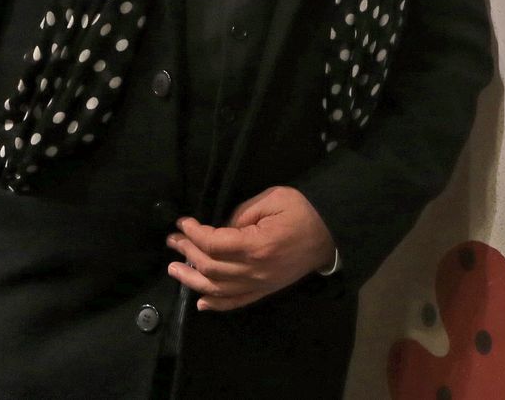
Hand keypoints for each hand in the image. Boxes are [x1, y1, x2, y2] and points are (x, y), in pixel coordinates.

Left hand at [167, 186, 336, 311]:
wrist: (330, 232)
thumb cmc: (302, 210)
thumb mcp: (272, 199)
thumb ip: (241, 214)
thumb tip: (219, 230)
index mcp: (257, 245)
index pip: (214, 244)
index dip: (194, 233)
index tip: (182, 222)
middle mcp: (256, 271)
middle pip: (211, 267)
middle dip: (188, 252)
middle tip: (174, 240)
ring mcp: (261, 284)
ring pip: (218, 289)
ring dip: (192, 280)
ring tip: (173, 269)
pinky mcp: (266, 290)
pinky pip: (237, 302)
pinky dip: (217, 304)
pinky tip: (201, 301)